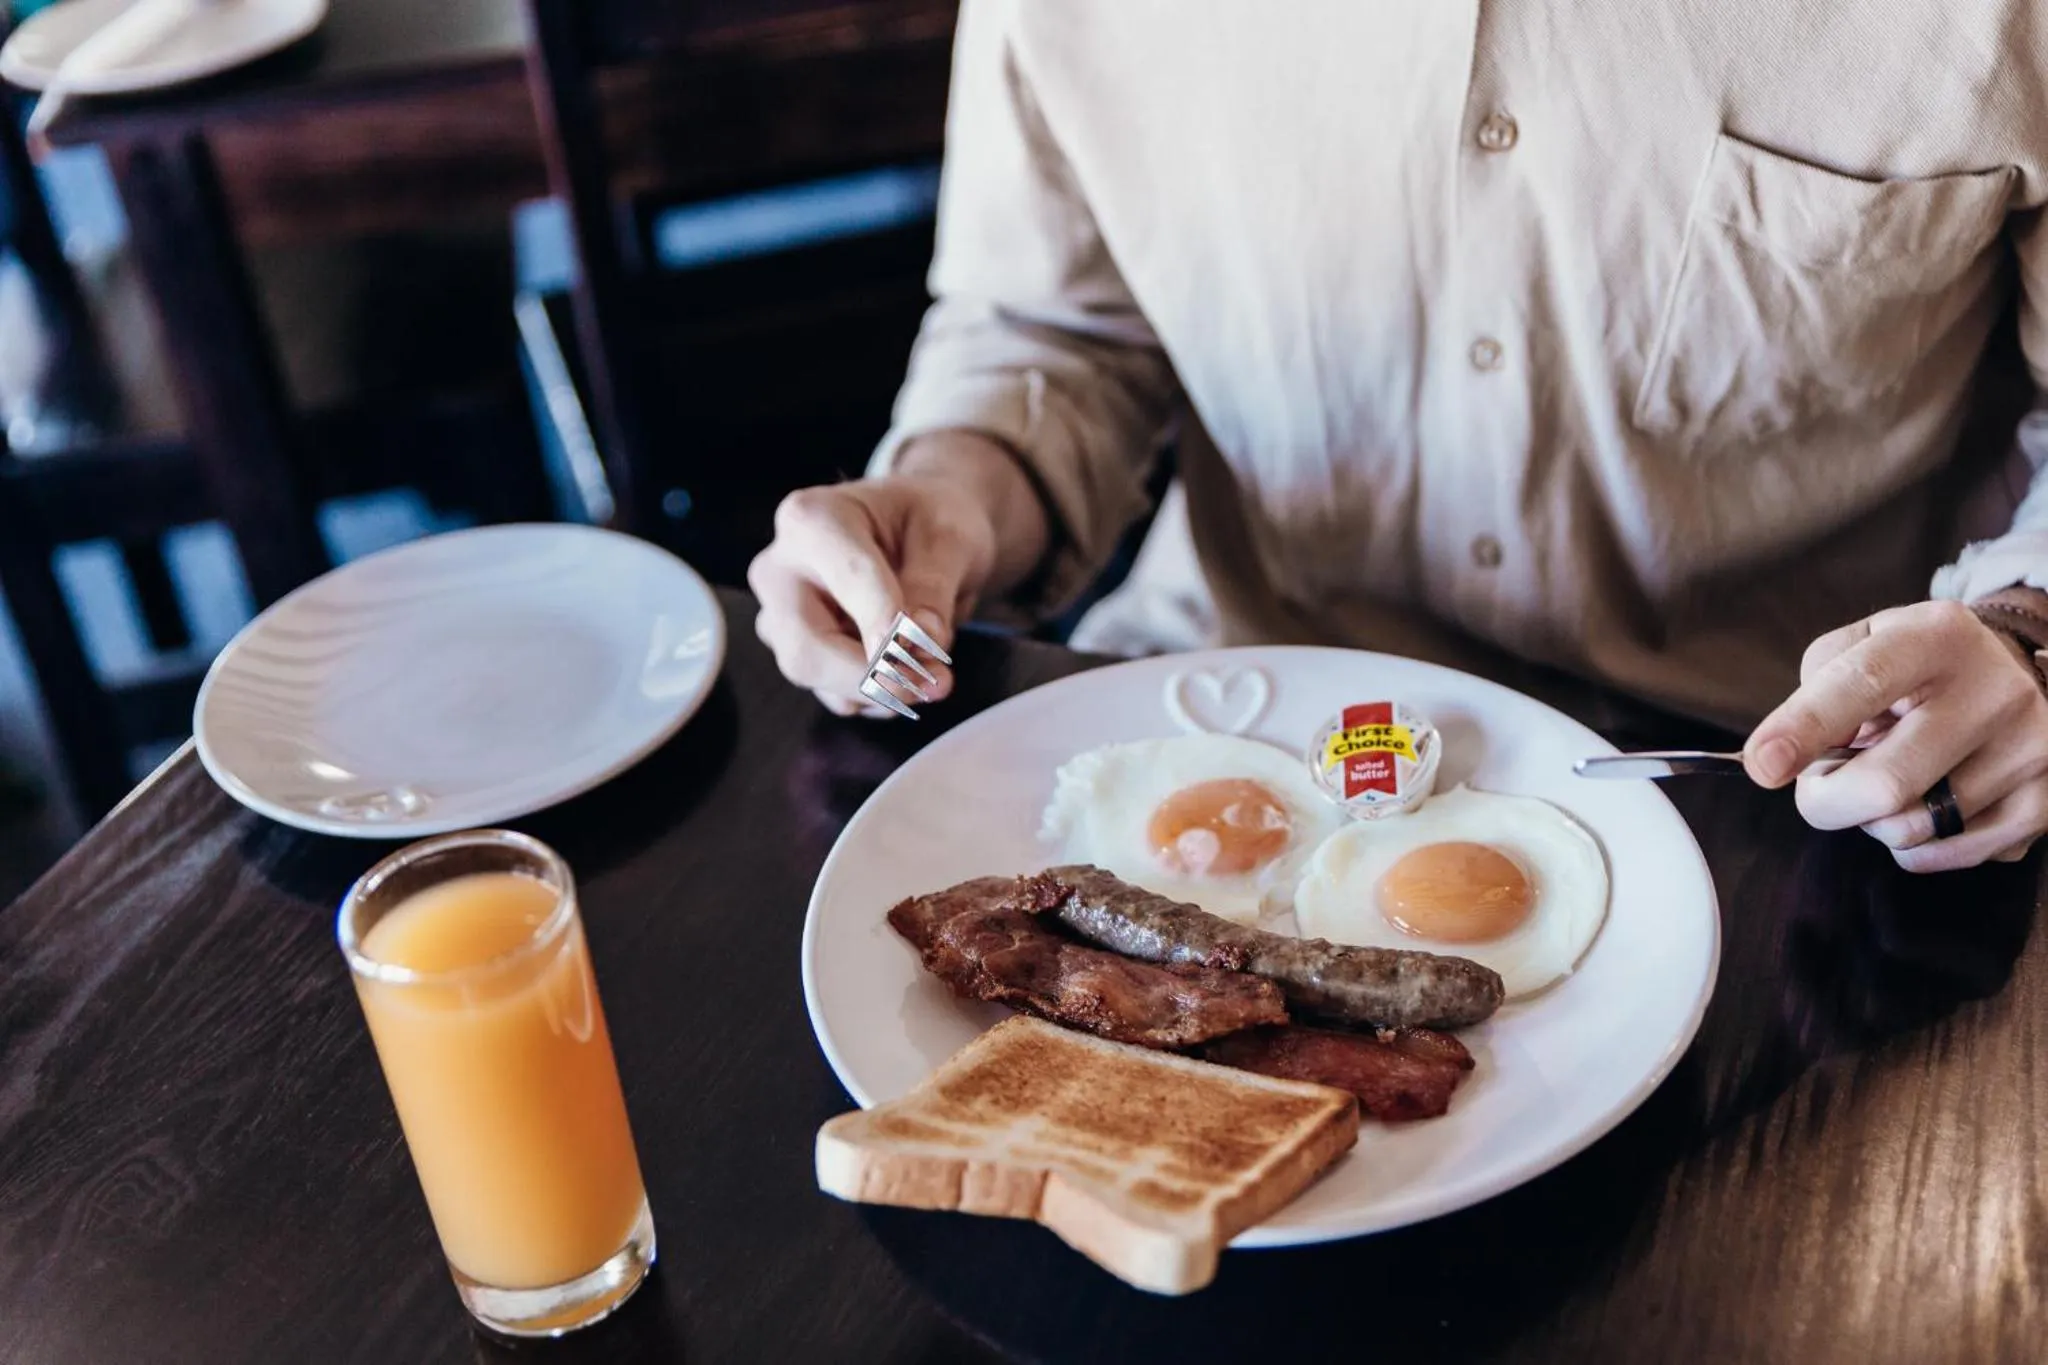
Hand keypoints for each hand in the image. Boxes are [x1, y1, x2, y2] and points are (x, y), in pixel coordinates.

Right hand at [747, 431, 1047, 715]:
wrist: (923, 533)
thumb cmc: (931, 521)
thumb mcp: (950, 538)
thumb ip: (933, 585)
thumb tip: (921, 637)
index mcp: (811, 519)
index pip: (847, 579)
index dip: (887, 621)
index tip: (927, 645)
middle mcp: (780, 571)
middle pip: (807, 647)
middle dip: (876, 675)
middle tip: (937, 683)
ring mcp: (782, 619)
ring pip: (818, 679)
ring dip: (884, 689)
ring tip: (937, 674)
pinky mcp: (802, 654)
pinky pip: (836, 694)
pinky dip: (880, 696)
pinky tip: (912, 672)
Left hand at [1743, 600, 2047, 871]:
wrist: (2018, 676)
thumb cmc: (1919, 666)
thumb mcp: (1868, 641)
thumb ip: (1820, 683)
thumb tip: (1794, 751)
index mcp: (1938, 637)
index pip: (1862, 684)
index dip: (1805, 728)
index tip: (1763, 765)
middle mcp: (1996, 691)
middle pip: (1885, 784)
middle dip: (1824, 799)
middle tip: (1820, 782)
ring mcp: (2029, 751)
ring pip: (1908, 829)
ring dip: (1869, 818)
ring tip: (1884, 779)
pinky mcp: (2043, 805)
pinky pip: (1940, 855)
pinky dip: (1907, 842)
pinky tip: (1920, 802)